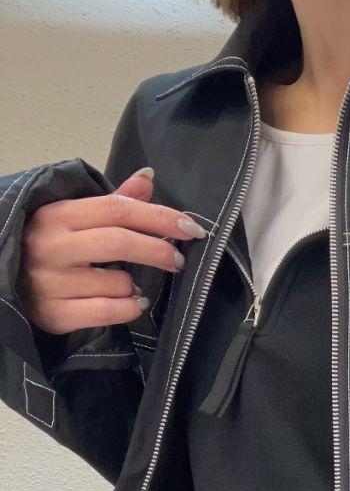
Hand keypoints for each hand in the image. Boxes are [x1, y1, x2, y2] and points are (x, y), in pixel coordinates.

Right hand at [17, 167, 207, 335]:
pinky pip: (108, 312)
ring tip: (132, 285)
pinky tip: (131, 303)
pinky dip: (129, 308)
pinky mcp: (55, 313)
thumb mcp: (77, 220)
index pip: (117, 209)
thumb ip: (114, 201)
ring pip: (116, 282)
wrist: (12, 285)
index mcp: (58, 215)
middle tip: (177, 261)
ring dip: (135, 286)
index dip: (159, 217)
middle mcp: (51, 245)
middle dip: (157, 251)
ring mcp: (50, 281)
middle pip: (119, 242)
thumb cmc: (54, 250)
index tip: (190, 228)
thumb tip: (148, 177)